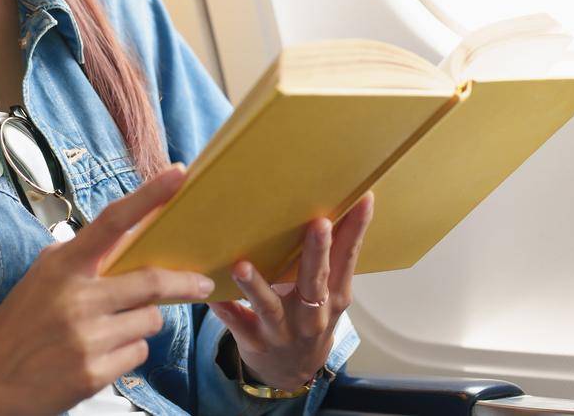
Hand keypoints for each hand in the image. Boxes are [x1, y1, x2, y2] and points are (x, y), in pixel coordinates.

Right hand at [0, 163, 214, 415]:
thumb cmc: (25, 316)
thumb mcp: (48, 272)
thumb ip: (87, 255)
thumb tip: (136, 232)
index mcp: (64, 265)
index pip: (112, 221)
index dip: (148, 195)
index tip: (179, 174)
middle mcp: (76, 298)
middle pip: (152, 282)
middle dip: (184, 283)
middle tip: (202, 283)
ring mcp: (85, 338)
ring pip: (150, 320)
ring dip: (142, 321)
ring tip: (110, 328)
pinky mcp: (92, 374)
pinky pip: (139, 353)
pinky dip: (128, 351)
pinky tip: (100, 353)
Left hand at [207, 189, 375, 390]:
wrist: (292, 374)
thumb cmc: (311, 320)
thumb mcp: (329, 295)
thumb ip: (328, 260)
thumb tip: (327, 205)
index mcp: (334, 296)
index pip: (348, 258)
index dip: (356, 230)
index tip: (362, 200)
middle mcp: (311, 315)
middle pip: (315, 281)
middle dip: (316, 253)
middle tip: (319, 223)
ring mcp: (282, 330)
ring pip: (269, 306)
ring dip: (256, 286)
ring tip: (242, 265)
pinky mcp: (255, 342)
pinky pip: (237, 324)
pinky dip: (225, 310)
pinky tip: (211, 296)